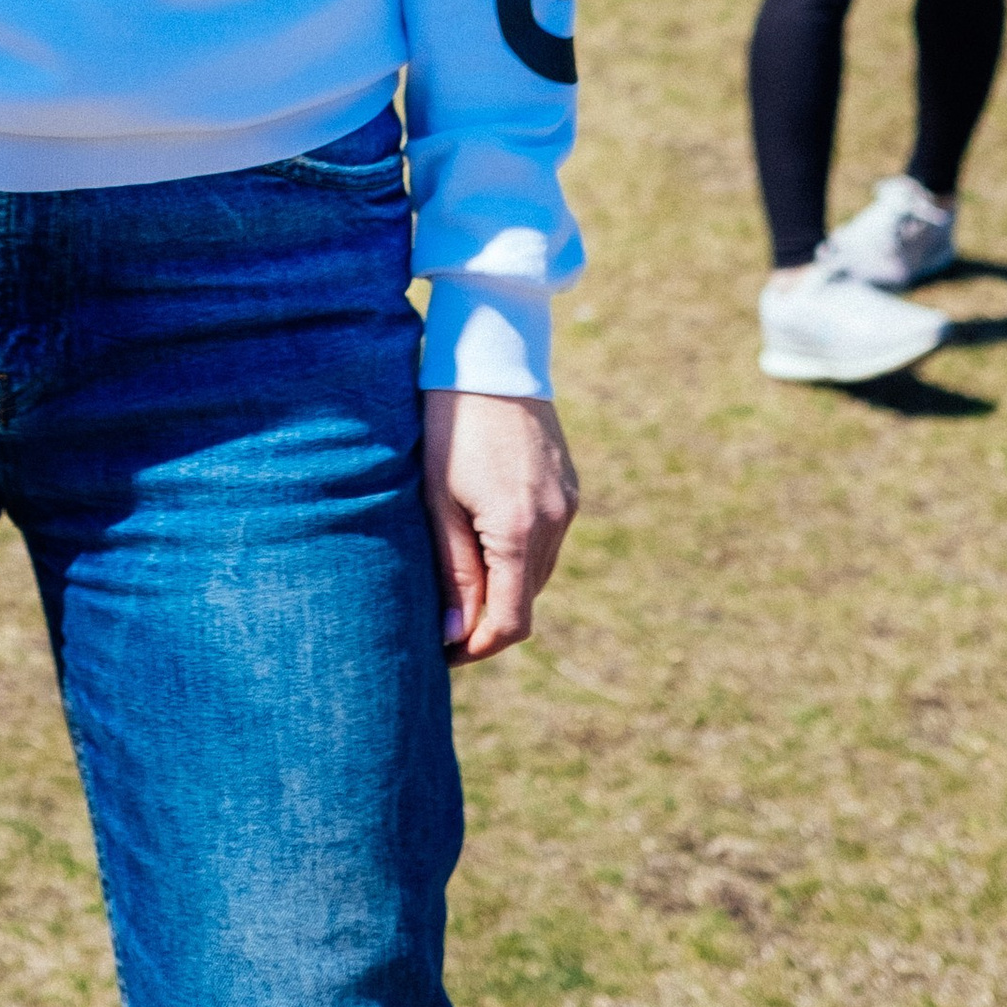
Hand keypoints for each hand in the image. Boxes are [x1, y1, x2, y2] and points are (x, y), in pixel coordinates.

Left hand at [421, 389, 578, 665]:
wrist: (490, 354)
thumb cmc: (449, 423)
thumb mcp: (438, 499)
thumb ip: (453, 570)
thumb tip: (456, 635)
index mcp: (519, 529)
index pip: (511, 621)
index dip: (477, 646)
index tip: (442, 652)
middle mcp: (554, 522)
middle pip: (526, 601)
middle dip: (487, 619)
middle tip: (441, 619)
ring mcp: (567, 503)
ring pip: (537, 573)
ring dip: (503, 587)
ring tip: (458, 580)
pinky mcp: (568, 487)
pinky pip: (546, 541)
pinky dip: (518, 555)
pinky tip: (484, 539)